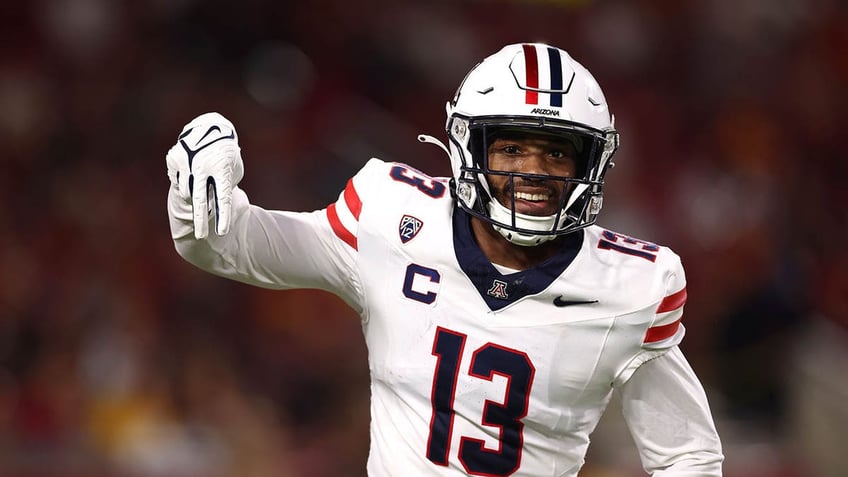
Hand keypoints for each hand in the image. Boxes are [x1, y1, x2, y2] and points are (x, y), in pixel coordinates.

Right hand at [166, 112, 243, 238]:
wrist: (211, 128)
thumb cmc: (226, 156)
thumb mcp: (234, 170)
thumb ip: (225, 188)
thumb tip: (213, 207)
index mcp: (222, 170)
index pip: (223, 198)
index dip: (222, 216)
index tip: (221, 232)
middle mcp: (203, 166)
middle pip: (201, 199)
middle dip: (201, 220)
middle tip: (202, 237)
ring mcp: (187, 161)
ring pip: (188, 191)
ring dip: (195, 194)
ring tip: (203, 184)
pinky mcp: (174, 158)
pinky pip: (178, 181)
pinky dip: (186, 182)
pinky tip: (192, 173)